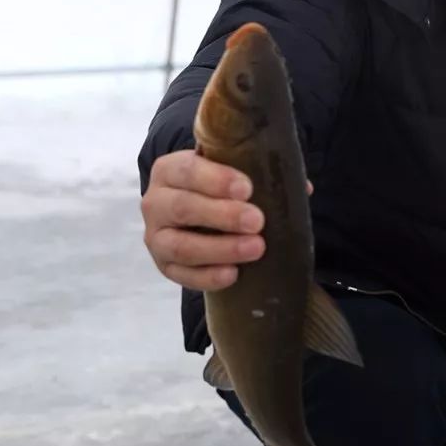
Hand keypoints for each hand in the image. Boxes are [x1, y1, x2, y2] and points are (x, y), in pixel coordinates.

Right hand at [141, 149, 264, 290]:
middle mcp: (156, 203)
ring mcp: (157, 238)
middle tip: (257, 221)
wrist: (195, 216)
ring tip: (256, 248)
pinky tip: (233, 274)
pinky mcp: (165, 266)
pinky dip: (209, 277)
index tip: (247, 189)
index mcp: (168, 171)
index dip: (217, 180)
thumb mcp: (222, 170)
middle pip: (183, 208)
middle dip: (223, 215)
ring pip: (181, 246)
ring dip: (220, 249)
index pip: (187, 171)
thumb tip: (290, 179)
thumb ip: (244, 168)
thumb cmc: (215, 189)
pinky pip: (183, 275)